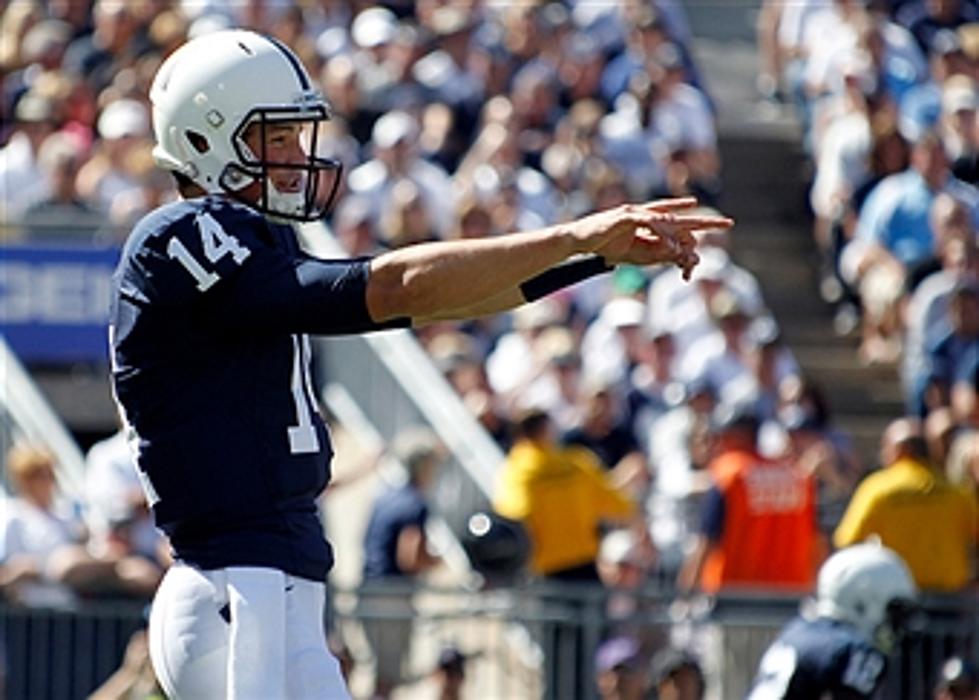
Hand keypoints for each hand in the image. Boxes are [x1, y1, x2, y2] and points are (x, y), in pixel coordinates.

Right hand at [571, 198, 733, 279]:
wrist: (579, 242)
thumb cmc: (605, 246)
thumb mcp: (636, 255)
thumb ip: (657, 253)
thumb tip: (678, 254)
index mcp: (650, 223)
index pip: (678, 222)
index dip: (698, 223)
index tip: (720, 224)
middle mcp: (647, 214)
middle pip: (682, 218)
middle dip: (705, 223)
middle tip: (729, 224)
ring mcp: (638, 213)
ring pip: (668, 224)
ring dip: (680, 242)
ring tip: (689, 256)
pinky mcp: (627, 216)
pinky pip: (652, 224)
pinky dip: (663, 235)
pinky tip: (673, 246)